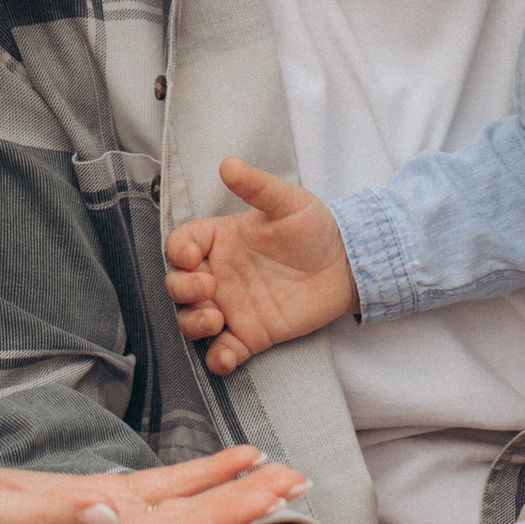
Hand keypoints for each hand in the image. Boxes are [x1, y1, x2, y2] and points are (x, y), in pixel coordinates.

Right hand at [0, 443, 304, 523]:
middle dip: (251, 503)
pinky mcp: (84, 507)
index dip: (234, 511)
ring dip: (231, 493)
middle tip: (307, 478)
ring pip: (182, 511)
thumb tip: (114, 512)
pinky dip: (193, 482)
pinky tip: (216, 467)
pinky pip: (155, 497)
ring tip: (279, 470)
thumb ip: (52, 516)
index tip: (281, 490)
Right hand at [164, 160, 355, 371]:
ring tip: (215, 320)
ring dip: (193, 324)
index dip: (178, 252)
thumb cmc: (314, 228)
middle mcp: (218, 274)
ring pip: (192, 320)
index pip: (181, 245)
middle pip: (177, 285)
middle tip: (207, 289)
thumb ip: (257, 186)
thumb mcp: (288, 202)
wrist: (347, 266)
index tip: (193, 256)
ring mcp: (231, 307)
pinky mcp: (250, 335)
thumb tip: (228, 163)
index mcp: (219, 240)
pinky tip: (226, 357)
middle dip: (181, 289)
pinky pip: (223, 352)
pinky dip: (218, 360)